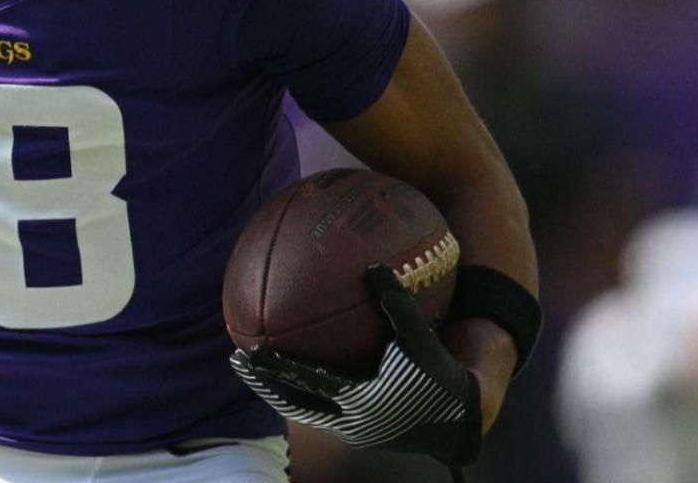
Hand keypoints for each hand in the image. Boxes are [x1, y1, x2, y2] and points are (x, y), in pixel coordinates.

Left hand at [230, 264, 481, 466]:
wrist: (461, 421)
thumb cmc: (442, 376)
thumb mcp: (420, 340)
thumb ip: (397, 303)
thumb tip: (373, 265)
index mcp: (362, 400)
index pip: (309, 384)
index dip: (278, 370)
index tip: (250, 353)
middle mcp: (351, 421)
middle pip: (296, 403)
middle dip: (266, 383)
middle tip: (237, 361)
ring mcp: (353, 431)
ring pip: (305, 412)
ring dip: (278, 392)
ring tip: (254, 370)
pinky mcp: (359, 432)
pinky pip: (321, 413)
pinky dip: (303, 395)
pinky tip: (293, 376)